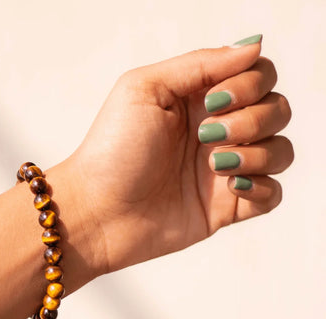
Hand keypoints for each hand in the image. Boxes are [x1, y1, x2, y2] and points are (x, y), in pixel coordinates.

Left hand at [66, 36, 292, 273]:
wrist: (97, 211)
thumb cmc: (112, 149)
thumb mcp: (145, 88)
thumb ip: (200, 64)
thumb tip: (254, 46)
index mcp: (198, 98)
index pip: (256, 75)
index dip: (249, 83)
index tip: (212, 101)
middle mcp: (215, 130)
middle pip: (276, 109)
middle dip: (253, 118)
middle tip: (207, 133)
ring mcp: (223, 169)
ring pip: (280, 150)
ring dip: (259, 153)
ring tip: (215, 164)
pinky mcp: (225, 207)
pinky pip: (272, 194)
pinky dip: (262, 188)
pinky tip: (230, 187)